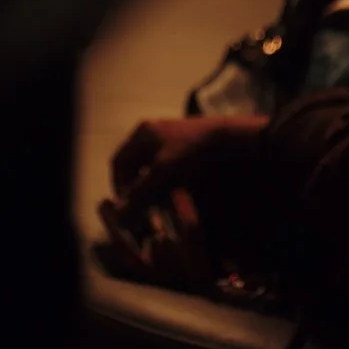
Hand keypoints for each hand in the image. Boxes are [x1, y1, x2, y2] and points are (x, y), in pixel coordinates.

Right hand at [97, 115, 268, 287]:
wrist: (230, 138)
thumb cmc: (191, 151)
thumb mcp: (162, 173)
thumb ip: (139, 194)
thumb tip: (119, 215)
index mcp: (142, 133)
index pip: (118, 162)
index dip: (118, 186)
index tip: (125, 207)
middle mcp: (153, 133)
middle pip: (134, 166)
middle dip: (137, 189)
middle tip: (143, 209)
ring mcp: (171, 137)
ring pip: (152, 168)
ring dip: (152, 188)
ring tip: (159, 206)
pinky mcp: (187, 145)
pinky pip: (168, 167)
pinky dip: (167, 183)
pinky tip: (176, 195)